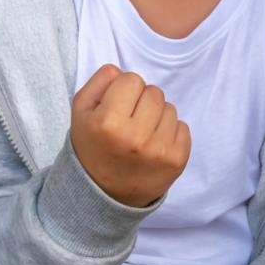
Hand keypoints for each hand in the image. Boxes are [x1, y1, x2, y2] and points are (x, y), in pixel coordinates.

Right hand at [70, 65, 190, 207]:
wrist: (105, 193)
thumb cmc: (93, 145)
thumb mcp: (81, 111)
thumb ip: (99, 82)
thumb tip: (122, 71)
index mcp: (108, 123)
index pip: (131, 79)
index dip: (123, 90)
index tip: (116, 107)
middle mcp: (136, 137)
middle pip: (154, 91)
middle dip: (141, 101)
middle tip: (129, 121)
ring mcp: (159, 151)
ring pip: (170, 108)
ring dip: (156, 116)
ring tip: (141, 134)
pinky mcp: (177, 160)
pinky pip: (183, 126)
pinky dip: (169, 132)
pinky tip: (153, 145)